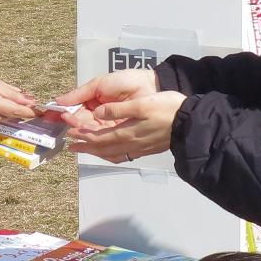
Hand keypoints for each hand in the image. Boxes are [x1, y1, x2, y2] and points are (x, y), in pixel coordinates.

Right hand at [0, 72, 38, 127]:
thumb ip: (7, 89)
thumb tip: (25, 97)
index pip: (17, 108)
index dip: (31, 110)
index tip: (41, 110)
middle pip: (13, 115)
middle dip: (23, 111)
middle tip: (33, 107)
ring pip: (5, 119)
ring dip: (11, 113)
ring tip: (11, 103)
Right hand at [52, 70, 158, 133]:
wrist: (150, 86)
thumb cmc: (125, 81)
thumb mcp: (99, 84)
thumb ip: (79, 93)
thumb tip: (58, 101)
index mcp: (92, 104)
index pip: (74, 112)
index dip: (63, 114)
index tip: (52, 116)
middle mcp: (98, 117)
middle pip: (80, 124)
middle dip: (71, 124)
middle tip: (65, 122)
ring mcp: (107, 127)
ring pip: (90, 133)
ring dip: (81, 132)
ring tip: (73, 130)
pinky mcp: (118, 134)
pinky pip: (104, 140)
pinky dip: (95, 140)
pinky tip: (87, 138)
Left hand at [65, 91, 186, 162]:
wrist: (190, 124)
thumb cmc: (167, 109)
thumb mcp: (141, 104)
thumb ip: (118, 110)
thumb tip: (97, 113)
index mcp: (127, 132)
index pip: (98, 136)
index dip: (82, 135)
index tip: (69, 132)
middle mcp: (130, 144)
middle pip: (102, 147)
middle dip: (85, 146)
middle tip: (70, 145)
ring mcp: (139, 148)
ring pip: (112, 153)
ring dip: (96, 152)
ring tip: (85, 150)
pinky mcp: (146, 149)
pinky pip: (122, 155)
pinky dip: (111, 155)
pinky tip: (110, 153)